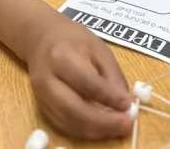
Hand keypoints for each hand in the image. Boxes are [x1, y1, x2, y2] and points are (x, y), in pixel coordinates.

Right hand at [27, 14, 132, 140]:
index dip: (109, 97)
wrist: (41, 38)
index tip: (129, 105)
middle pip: (74, 109)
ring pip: (67, 122)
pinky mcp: (41, 107)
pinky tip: (101, 129)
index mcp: (62, 57)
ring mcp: (41, 97)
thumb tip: (126, 102)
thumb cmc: (73, 39)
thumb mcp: (98, 47)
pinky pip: (63, 125)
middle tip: (126, 124)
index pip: (87, 83)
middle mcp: (47, 80)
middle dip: (102, 122)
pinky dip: (84, 131)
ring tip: (117, 129)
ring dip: (95, 131)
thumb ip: (112, 74)